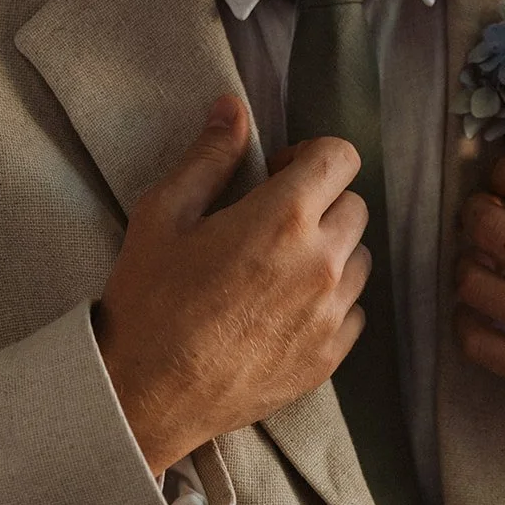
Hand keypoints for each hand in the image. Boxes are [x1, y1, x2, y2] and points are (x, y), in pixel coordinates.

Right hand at [92, 94, 371, 475]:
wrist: (144, 396)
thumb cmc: (149, 301)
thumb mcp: (164, 214)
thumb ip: (209, 156)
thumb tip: (233, 107)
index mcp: (284, 217)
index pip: (341, 156)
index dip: (311, 156)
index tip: (278, 174)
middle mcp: (323, 262)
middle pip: (355, 205)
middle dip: (320, 202)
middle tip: (273, 221)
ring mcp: (331, 313)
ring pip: (361, 259)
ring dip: (331, 252)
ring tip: (279, 269)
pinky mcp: (331, 357)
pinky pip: (355, 311)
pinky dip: (331, 303)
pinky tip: (285, 311)